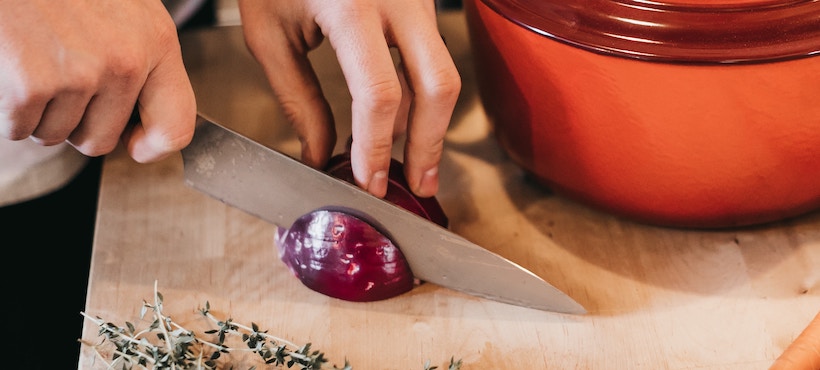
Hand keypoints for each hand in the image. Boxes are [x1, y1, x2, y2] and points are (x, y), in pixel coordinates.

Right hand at [0, 0, 196, 162]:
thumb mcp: (128, 9)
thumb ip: (145, 59)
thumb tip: (148, 128)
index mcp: (158, 44)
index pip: (177, 128)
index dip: (153, 148)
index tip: (135, 145)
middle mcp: (125, 62)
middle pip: (101, 139)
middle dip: (77, 122)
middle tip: (62, 80)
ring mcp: (80, 74)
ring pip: (58, 135)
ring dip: (42, 112)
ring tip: (38, 63)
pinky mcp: (33, 84)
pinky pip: (20, 128)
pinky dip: (11, 110)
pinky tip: (15, 69)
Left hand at [238, 0, 460, 197]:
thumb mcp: (270, 34)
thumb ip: (298, 100)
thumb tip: (320, 154)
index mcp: (350, 6)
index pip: (378, 92)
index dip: (376, 146)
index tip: (369, 181)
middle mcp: (396, 0)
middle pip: (437, 85)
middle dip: (429, 144)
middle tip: (417, 184)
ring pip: (445, 73)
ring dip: (431, 126)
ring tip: (413, 165)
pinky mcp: (421, 3)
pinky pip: (434, 58)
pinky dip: (422, 99)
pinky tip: (405, 127)